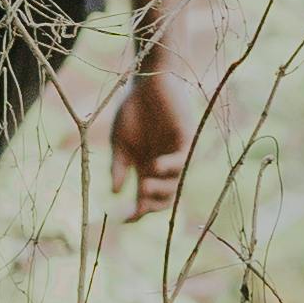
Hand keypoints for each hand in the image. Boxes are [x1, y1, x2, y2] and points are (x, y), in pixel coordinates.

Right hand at [111, 67, 192, 214]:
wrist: (145, 82)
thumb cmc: (132, 110)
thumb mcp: (119, 142)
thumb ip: (119, 167)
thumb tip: (116, 193)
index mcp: (146, 170)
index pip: (146, 200)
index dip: (136, 213)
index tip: (122, 219)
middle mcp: (164, 167)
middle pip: (165, 199)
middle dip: (152, 206)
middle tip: (140, 206)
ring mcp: (176, 154)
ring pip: (176, 184)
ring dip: (161, 189)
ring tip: (145, 185)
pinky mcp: (187, 138)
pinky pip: (184, 159)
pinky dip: (171, 166)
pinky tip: (156, 166)